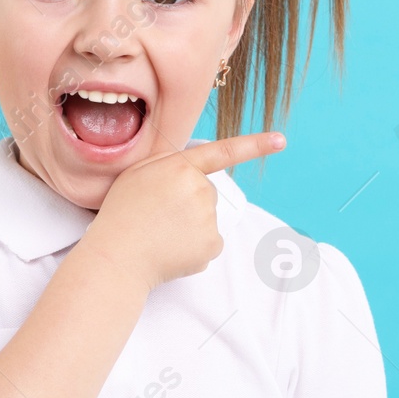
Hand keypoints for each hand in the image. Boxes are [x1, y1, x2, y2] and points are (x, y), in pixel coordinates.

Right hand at [82, 132, 286, 292]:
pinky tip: (171, 249)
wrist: (117, 257)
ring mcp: (209, 217)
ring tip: (160, 234)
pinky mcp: (212, 244)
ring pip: (207, 218)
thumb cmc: (121, 214)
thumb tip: (194, 171)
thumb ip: (167, 164)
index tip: (281, 140)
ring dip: (189, 226)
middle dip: (188, 202)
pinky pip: (208, 242)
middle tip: (158, 215)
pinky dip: (194, 247)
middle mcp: (200, 188)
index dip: (255, 145)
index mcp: (180, 167)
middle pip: (206, 192)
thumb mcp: (136, 174)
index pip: (223, 152)